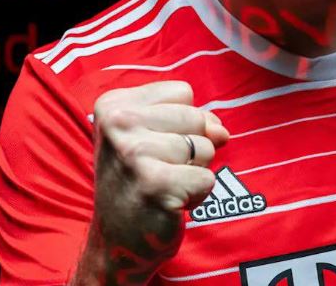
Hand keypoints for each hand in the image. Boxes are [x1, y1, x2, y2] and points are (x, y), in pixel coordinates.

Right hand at [88, 80, 229, 274]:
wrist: (116, 242)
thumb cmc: (139, 181)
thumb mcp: (155, 137)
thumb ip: (193, 120)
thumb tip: (221, 131)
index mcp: (113, 104)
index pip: (183, 92)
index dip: (182, 121)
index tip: (154, 145)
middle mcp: (118, 124)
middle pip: (196, 117)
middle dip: (191, 147)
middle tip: (160, 169)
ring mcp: (134, 154)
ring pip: (204, 147)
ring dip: (194, 171)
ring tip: (165, 185)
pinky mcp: (155, 185)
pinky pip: (207, 178)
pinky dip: (197, 194)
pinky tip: (170, 203)